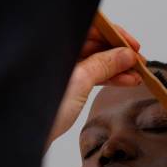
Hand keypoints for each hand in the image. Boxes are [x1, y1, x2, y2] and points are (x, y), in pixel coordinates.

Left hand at [47, 24, 142, 146]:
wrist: (28, 137)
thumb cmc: (41, 110)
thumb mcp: (79, 81)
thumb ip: (104, 65)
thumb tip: (125, 55)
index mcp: (56, 46)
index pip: (91, 29)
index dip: (114, 35)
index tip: (132, 45)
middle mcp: (58, 55)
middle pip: (94, 45)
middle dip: (119, 54)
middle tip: (138, 62)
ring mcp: (62, 71)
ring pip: (96, 62)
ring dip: (118, 68)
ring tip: (137, 76)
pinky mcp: (66, 87)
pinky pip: (92, 76)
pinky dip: (108, 79)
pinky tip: (125, 82)